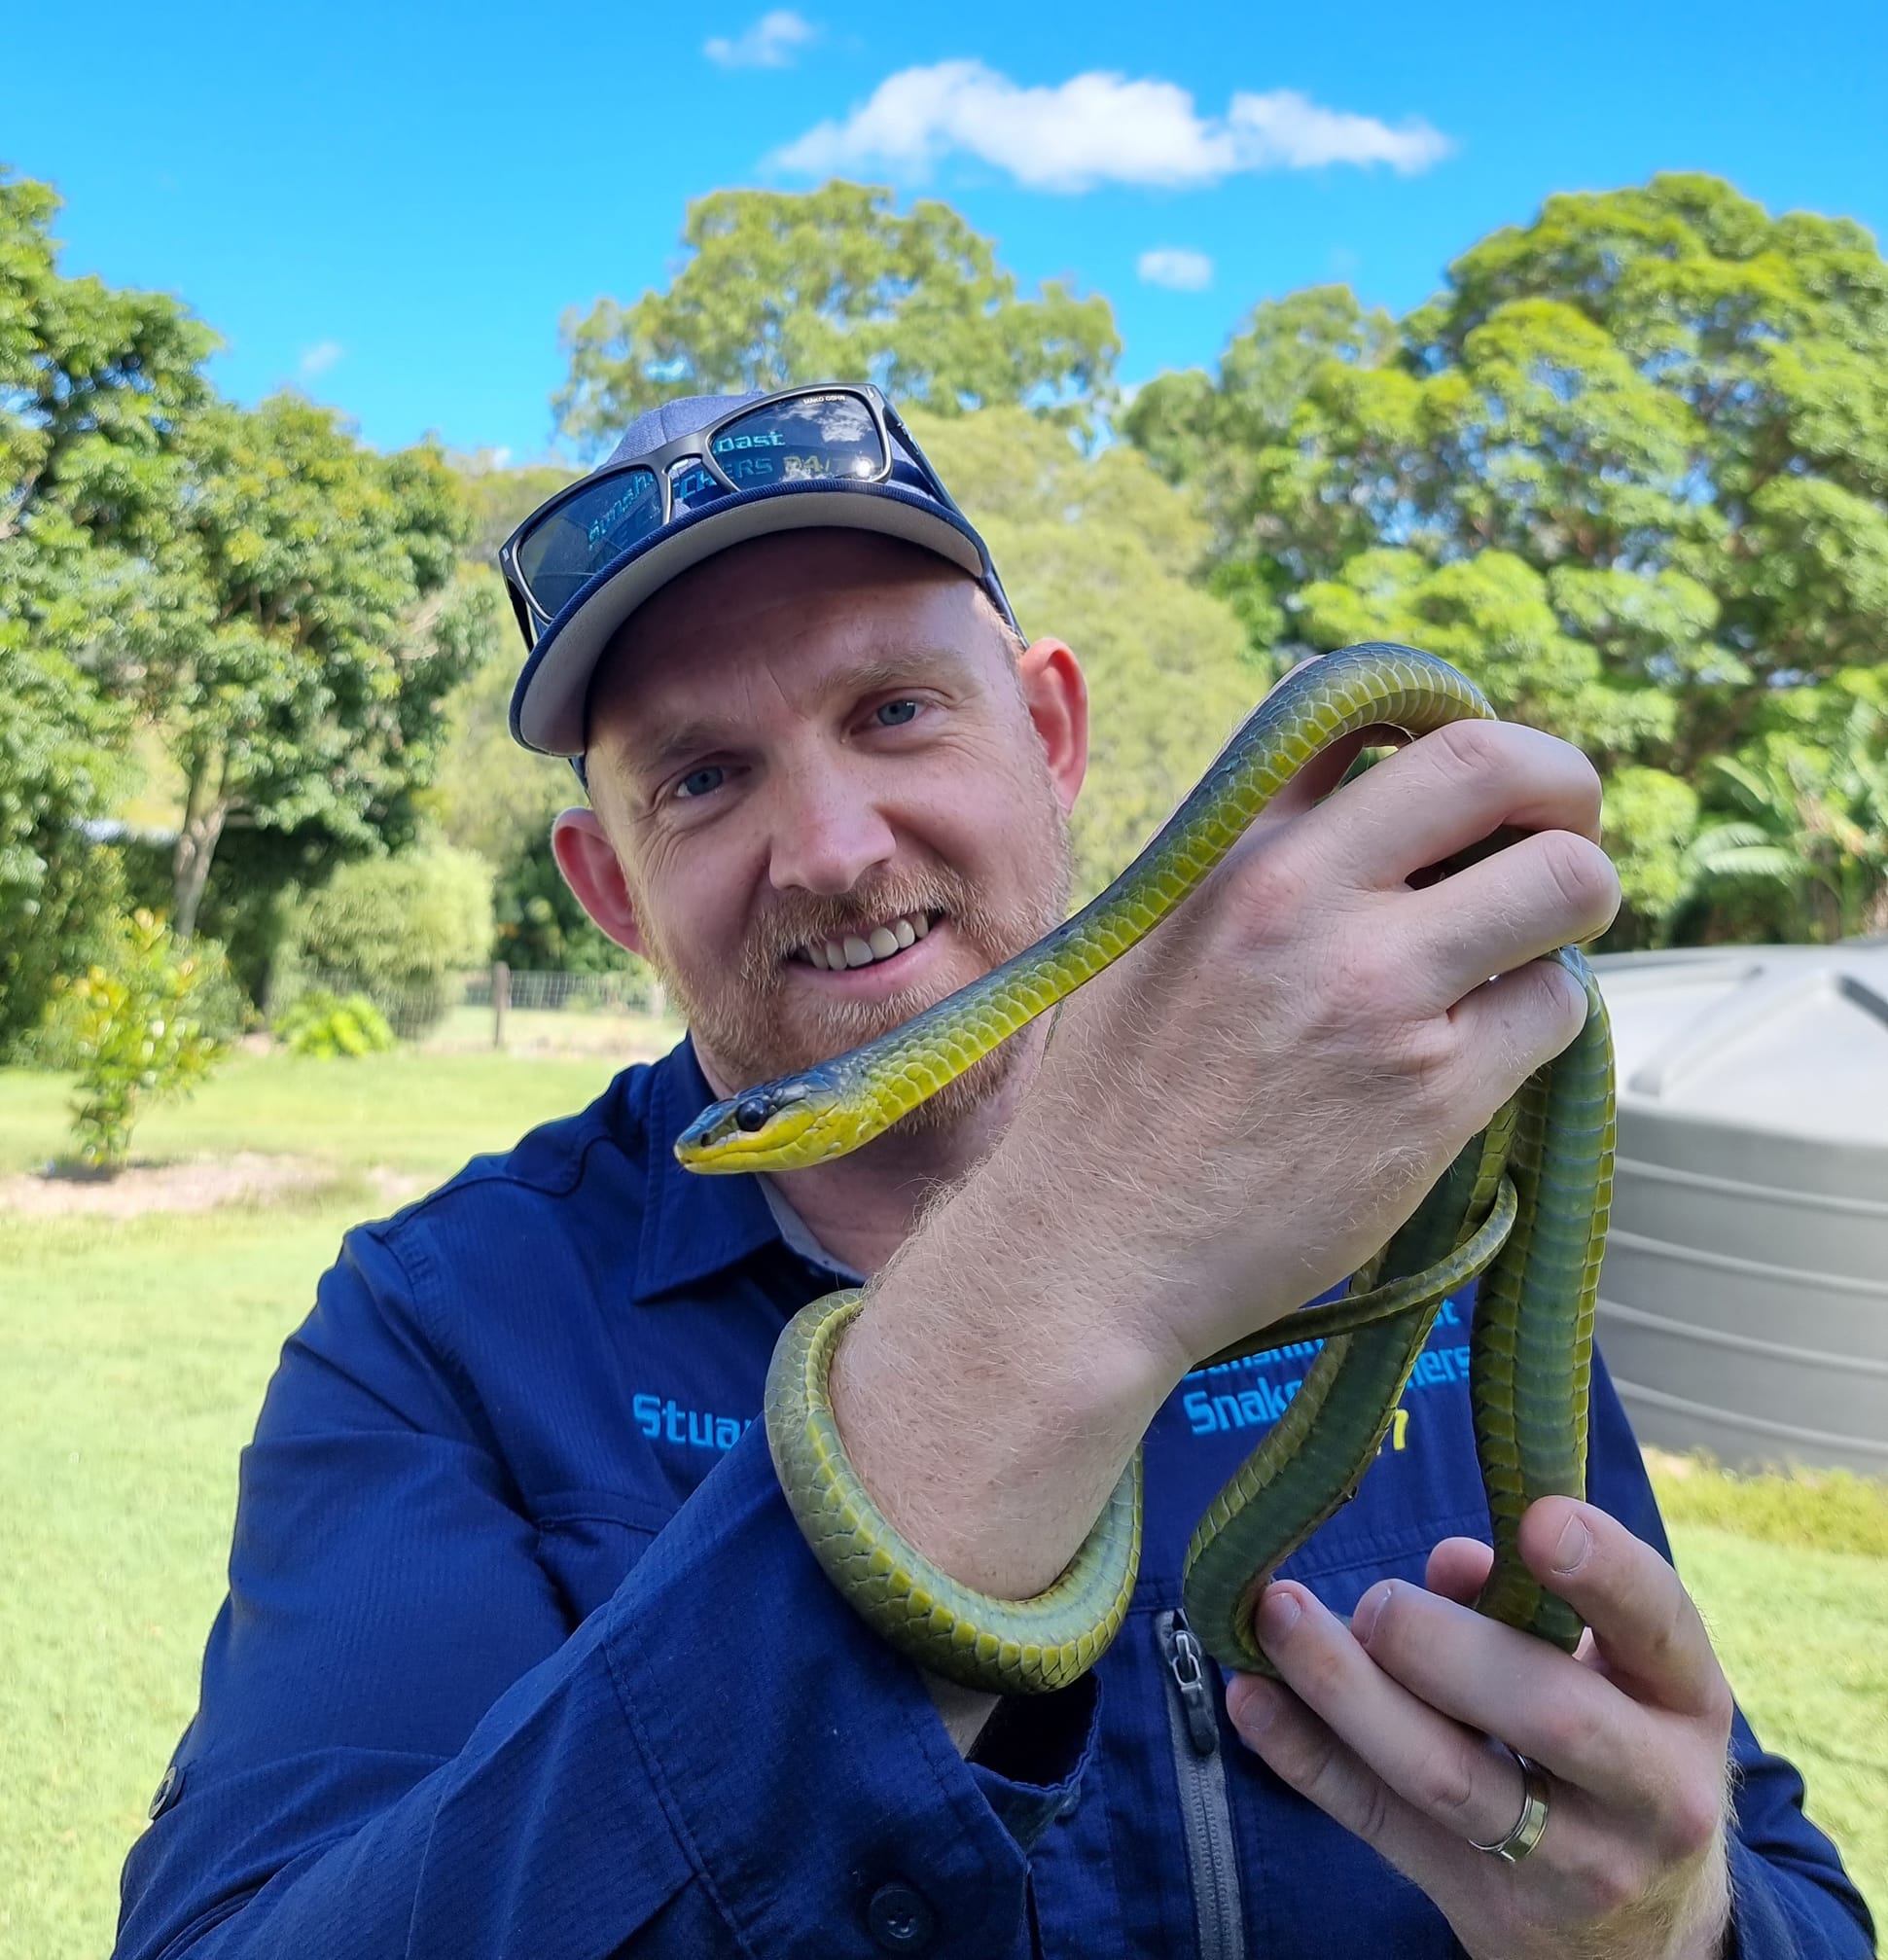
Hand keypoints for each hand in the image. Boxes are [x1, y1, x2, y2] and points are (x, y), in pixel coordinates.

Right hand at [1009, 712, 1620, 1373]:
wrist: (1088, 1251)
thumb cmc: (1112, 1102)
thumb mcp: (1145, 935)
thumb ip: (1240, 859)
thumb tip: (1358, 809)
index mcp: (1225, 845)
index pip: (1360, 701)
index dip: (1436, 720)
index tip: (1455, 780)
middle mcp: (1301, 894)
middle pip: (1496, 761)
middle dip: (1560, 787)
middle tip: (1554, 833)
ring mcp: (1375, 991)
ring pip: (1566, 881)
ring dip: (1568, 906)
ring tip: (1520, 951)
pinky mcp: (1431, 1093)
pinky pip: (1556, 1008)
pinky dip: (1537, 1017)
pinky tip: (1478, 1049)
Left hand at [1224, 1497, 1734, 1959]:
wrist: (1643, 1936)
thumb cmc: (1618, 1752)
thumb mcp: (1619, 1678)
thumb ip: (1540, 1609)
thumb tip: (1454, 1563)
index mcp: (1684, 1702)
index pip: (1661, 1627)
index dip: (1603, 1571)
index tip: (1538, 1517)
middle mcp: (1646, 1790)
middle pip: (1549, 1716)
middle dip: (1447, 1646)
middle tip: (1377, 1602)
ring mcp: (1565, 1861)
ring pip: (1448, 1777)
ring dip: (1350, 1692)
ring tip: (1281, 1618)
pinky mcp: (1477, 1902)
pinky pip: (1377, 1822)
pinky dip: (1304, 1756)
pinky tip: (1251, 1697)